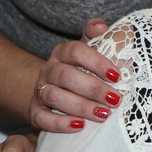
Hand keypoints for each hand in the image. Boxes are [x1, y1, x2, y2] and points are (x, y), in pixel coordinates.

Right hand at [29, 18, 120, 132]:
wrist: (53, 89)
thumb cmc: (80, 70)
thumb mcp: (89, 51)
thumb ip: (97, 36)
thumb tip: (101, 26)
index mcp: (63, 52)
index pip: (76, 51)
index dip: (97, 62)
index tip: (117, 75)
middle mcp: (49, 69)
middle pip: (66, 76)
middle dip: (93, 89)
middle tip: (115, 99)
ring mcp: (39, 90)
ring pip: (54, 97)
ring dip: (81, 107)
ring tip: (103, 115)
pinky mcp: (34, 111)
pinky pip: (41, 118)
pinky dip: (59, 123)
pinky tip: (79, 126)